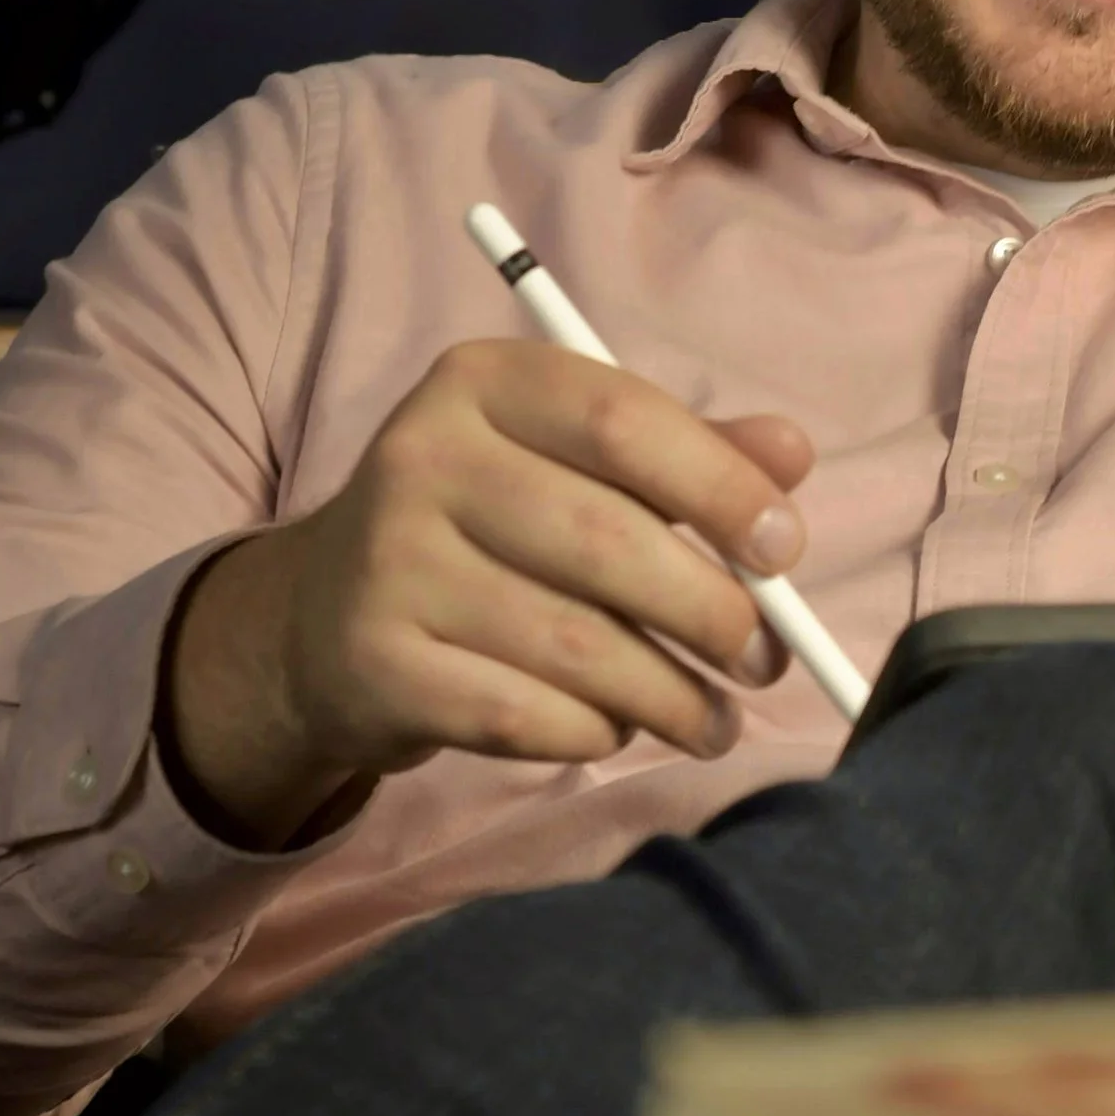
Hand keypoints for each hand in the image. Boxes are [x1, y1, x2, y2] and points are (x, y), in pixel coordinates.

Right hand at [162, 341, 815, 849]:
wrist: (324, 618)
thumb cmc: (490, 529)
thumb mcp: (575, 465)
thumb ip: (688, 455)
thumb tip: (789, 454)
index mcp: (484, 383)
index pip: (621, 420)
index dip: (720, 487)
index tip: (784, 551)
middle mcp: (422, 456)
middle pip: (607, 540)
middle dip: (713, 613)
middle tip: (766, 660)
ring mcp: (389, 564)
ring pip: (575, 645)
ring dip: (671, 695)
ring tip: (712, 718)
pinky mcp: (376, 665)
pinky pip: (523, 715)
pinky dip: (592, 731)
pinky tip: (615, 728)